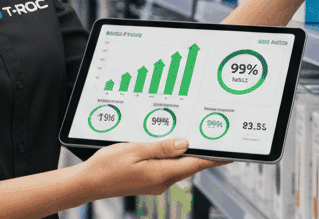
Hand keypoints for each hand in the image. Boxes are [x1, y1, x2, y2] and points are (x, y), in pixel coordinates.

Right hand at [79, 138, 225, 198]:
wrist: (89, 182)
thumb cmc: (107, 166)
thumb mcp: (135, 150)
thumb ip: (162, 147)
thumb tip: (185, 143)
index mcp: (162, 174)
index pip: (196, 165)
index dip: (214, 157)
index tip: (229, 152)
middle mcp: (162, 182)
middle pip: (188, 165)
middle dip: (197, 150)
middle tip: (207, 134)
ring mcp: (156, 184)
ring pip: (176, 166)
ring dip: (181, 152)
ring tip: (182, 135)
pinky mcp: (149, 182)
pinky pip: (165, 167)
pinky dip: (168, 157)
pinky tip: (162, 146)